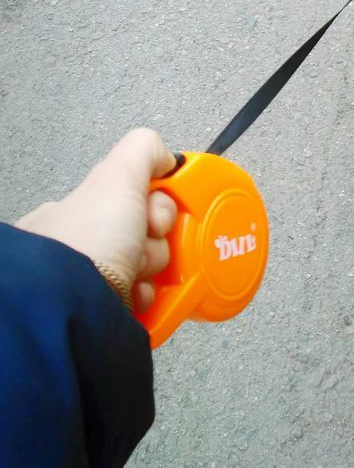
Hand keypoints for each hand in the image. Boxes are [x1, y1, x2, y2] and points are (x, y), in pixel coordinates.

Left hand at [16, 129, 177, 312]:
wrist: (78, 305)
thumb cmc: (88, 241)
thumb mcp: (118, 174)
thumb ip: (143, 151)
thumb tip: (166, 159)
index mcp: (72, 215)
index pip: (128, 198)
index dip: (153, 203)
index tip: (155, 211)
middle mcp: (81, 249)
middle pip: (143, 233)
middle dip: (155, 237)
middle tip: (149, 237)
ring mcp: (93, 285)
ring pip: (147, 267)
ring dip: (154, 267)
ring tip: (140, 271)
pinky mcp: (109, 316)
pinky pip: (147, 303)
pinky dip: (152, 299)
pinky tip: (141, 295)